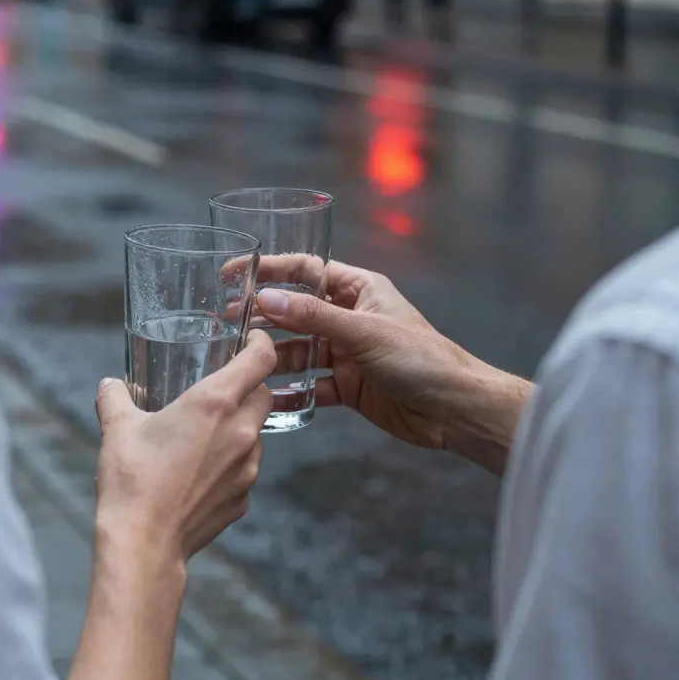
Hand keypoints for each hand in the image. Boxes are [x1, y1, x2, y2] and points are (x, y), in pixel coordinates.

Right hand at [94, 331, 275, 562]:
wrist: (143, 542)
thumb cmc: (132, 480)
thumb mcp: (117, 428)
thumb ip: (114, 398)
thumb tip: (109, 385)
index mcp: (214, 404)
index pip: (260, 360)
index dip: (261, 343)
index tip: (254, 338)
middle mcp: (240, 432)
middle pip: (264, 396)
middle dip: (250, 387)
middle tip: (223, 387)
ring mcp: (246, 468)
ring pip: (256, 434)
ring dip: (240, 427)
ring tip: (205, 433)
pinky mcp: (242, 498)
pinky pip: (244, 469)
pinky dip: (230, 463)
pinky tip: (201, 470)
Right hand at [254, 257, 531, 474]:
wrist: (454, 409)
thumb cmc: (422, 359)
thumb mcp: (364, 332)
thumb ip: (314, 317)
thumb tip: (268, 299)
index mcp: (360, 289)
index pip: (306, 270)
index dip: (269, 270)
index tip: (233, 273)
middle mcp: (350, 317)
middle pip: (296, 311)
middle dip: (262, 316)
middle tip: (223, 322)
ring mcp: (348, 353)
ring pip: (299, 350)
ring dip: (271, 355)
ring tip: (237, 360)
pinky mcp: (348, 386)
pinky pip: (310, 387)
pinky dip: (289, 393)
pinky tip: (265, 398)